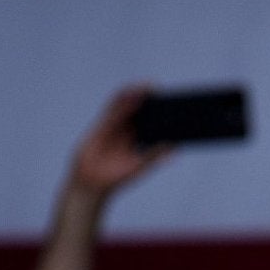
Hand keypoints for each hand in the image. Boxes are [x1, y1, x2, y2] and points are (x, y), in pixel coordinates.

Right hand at [70, 85, 169, 199]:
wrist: (92, 182)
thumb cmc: (117, 177)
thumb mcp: (139, 166)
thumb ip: (154, 155)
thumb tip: (174, 147)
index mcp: (140, 140)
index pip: (154, 123)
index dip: (164, 113)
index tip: (178, 104)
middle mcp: (129, 130)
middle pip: (143, 111)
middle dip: (152, 100)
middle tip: (166, 91)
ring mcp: (116, 126)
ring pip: (128, 106)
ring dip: (138, 95)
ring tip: (150, 87)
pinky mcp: (103, 124)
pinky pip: (113, 109)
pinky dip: (123, 100)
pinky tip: (132, 93)